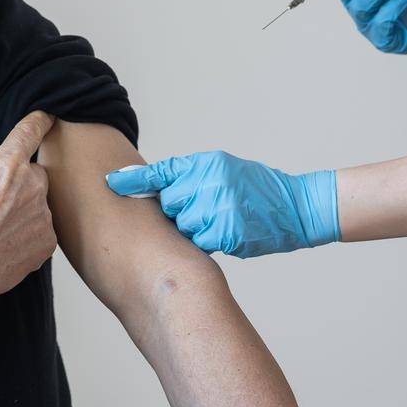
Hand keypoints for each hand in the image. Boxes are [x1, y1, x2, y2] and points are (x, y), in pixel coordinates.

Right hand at [0, 111, 57, 348]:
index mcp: (7, 166)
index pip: (29, 133)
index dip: (38, 121)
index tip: (47, 116)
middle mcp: (32, 189)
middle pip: (33, 174)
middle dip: (17, 182)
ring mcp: (42, 219)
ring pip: (37, 204)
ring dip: (22, 210)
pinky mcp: (45, 245)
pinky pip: (40, 230)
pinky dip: (26, 233)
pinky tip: (3, 244)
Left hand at [105, 151, 337, 258]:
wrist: (296, 208)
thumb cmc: (256, 189)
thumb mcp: (223, 170)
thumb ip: (190, 176)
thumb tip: (151, 189)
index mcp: (207, 164)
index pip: (164, 172)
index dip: (134, 181)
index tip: (110, 183)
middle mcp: (211, 182)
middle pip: (171, 205)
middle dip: (182, 211)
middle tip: (207, 208)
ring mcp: (219, 208)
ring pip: (185, 227)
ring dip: (196, 228)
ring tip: (222, 219)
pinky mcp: (228, 233)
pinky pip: (203, 242)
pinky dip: (212, 241)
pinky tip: (230, 231)